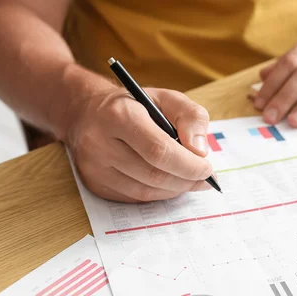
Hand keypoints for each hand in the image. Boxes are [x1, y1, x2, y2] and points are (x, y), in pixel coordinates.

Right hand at [66, 86, 213, 201]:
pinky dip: (158, 194)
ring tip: (191, 180)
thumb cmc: (135, 105)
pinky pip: (134, 198)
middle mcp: (100, 142)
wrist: (88, 112)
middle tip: (205, 178)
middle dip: (186, 180)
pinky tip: (169, 183)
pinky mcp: (94, 184)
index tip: (207, 168)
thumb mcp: (167, 98)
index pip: (159, 150)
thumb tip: (200, 151)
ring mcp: (93, 167)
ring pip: (144, 191)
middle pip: (153, 174)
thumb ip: (191, 117)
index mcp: (120, 115)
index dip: (188, 164)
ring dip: (175, 190)